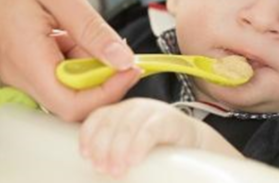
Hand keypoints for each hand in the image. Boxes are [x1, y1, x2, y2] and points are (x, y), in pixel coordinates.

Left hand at [79, 98, 201, 176]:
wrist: (192, 141)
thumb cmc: (158, 146)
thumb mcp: (130, 145)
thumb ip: (114, 149)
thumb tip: (95, 166)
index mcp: (121, 111)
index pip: (97, 116)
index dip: (88, 136)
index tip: (86, 156)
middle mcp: (134, 107)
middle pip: (110, 121)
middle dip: (101, 147)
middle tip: (102, 168)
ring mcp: (152, 111)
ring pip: (127, 126)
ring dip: (117, 150)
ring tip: (116, 170)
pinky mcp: (169, 120)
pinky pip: (149, 131)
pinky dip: (138, 146)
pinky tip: (133, 161)